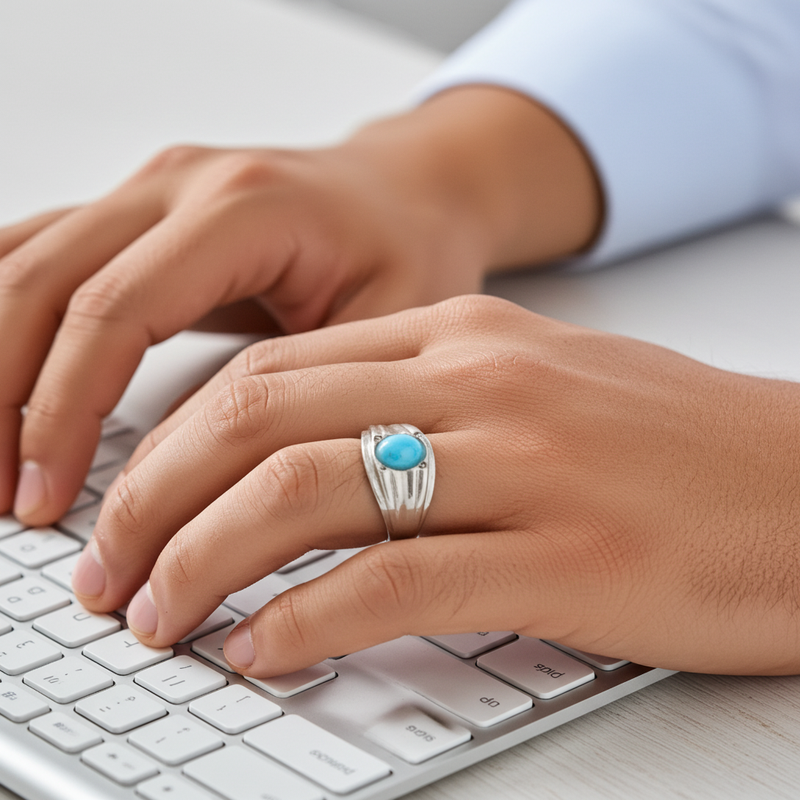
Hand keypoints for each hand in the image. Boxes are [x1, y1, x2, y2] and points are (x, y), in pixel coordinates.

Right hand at [0, 86, 599, 524]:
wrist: (407, 194)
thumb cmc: (410, 253)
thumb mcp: (390, 327)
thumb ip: (302, 397)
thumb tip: (214, 489)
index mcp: (244, 209)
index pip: (114, 310)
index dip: (62, 411)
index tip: (43, 498)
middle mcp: (180, 185)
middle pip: (38, 282)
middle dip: (1, 399)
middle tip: (4, 498)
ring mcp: (148, 191)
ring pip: (14, 261)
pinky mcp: (135, 213)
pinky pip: (34, 254)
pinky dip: (0, 322)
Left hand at [72, 295, 799, 675]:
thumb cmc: (668, 445)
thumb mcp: (530, 391)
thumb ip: (417, 409)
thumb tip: (297, 466)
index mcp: (463, 335)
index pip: (269, 372)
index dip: (172, 442)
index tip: (128, 502)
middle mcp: (480, 381)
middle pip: (261, 421)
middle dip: (154, 498)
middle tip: (107, 568)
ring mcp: (523, 463)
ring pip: (307, 494)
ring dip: (204, 560)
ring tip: (159, 616)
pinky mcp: (567, 554)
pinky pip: (395, 580)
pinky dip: (304, 621)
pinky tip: (260, 653)